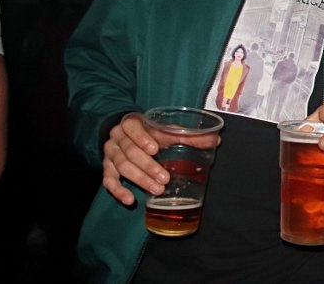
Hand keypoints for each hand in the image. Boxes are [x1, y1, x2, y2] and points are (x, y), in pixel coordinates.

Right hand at [100, 112, 220, 205]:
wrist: (123, 136)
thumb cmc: (150, 133)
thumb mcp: (165, 131)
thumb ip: (188, 135)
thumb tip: (217, 140)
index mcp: (132, 124)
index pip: (132, 127)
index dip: (142, 137)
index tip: (155, 149)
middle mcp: (117, 138)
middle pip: (129, 152)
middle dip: (147, 166)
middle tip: (164, 179)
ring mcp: (110, 153)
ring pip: (121, 166)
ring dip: (139, 179)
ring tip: (157, 190)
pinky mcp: (106, 168)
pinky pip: (108, 180)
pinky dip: (118, 191)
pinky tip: (130, 199)